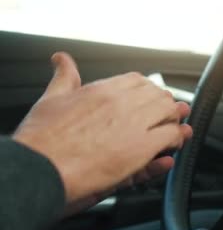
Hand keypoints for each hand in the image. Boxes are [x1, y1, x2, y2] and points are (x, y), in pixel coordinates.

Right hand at [12, 52, 192, 213]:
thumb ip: (64, 78)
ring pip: (170, 114)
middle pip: (158, 96)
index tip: (150, 100)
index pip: (138, 81)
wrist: (40, 169)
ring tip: (174, 131)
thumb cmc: (42, 141)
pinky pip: (171, 137)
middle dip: (166, 106)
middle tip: (169, 116)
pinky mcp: (142, 148)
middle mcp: (122, 103)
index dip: (148, 91)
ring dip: (174, 122)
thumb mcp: (51, 100)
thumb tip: (63, 60)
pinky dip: (175, 140)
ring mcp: (134, 125)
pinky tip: (172, 146)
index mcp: (102, 90)